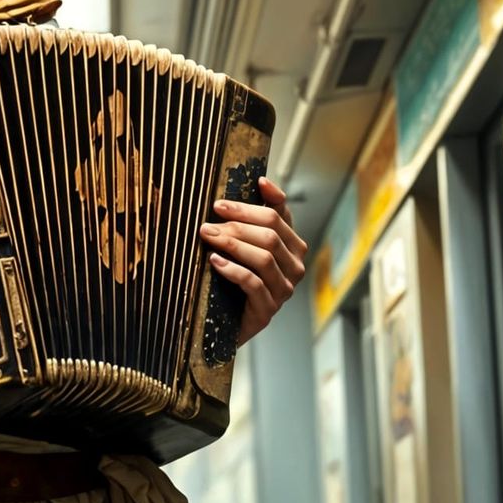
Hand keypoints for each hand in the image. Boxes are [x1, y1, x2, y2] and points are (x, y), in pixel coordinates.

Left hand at [200, 175, 307, 343]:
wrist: (224, 322)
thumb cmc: (234, 277)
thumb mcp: (245, 245)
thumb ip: (254, 218)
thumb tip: (262, 181)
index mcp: (293, 245)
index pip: (278, 216)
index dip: (253, 205)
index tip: (224, 201)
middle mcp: (294, 266)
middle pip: (270, 235)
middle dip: (237, 225)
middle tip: (208, 223)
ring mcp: (284, 289)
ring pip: (264, 258)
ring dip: (232, 244)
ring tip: (208, 238)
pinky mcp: (268, 309)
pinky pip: (253, 284)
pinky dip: (232, 270)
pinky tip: (214, 262)